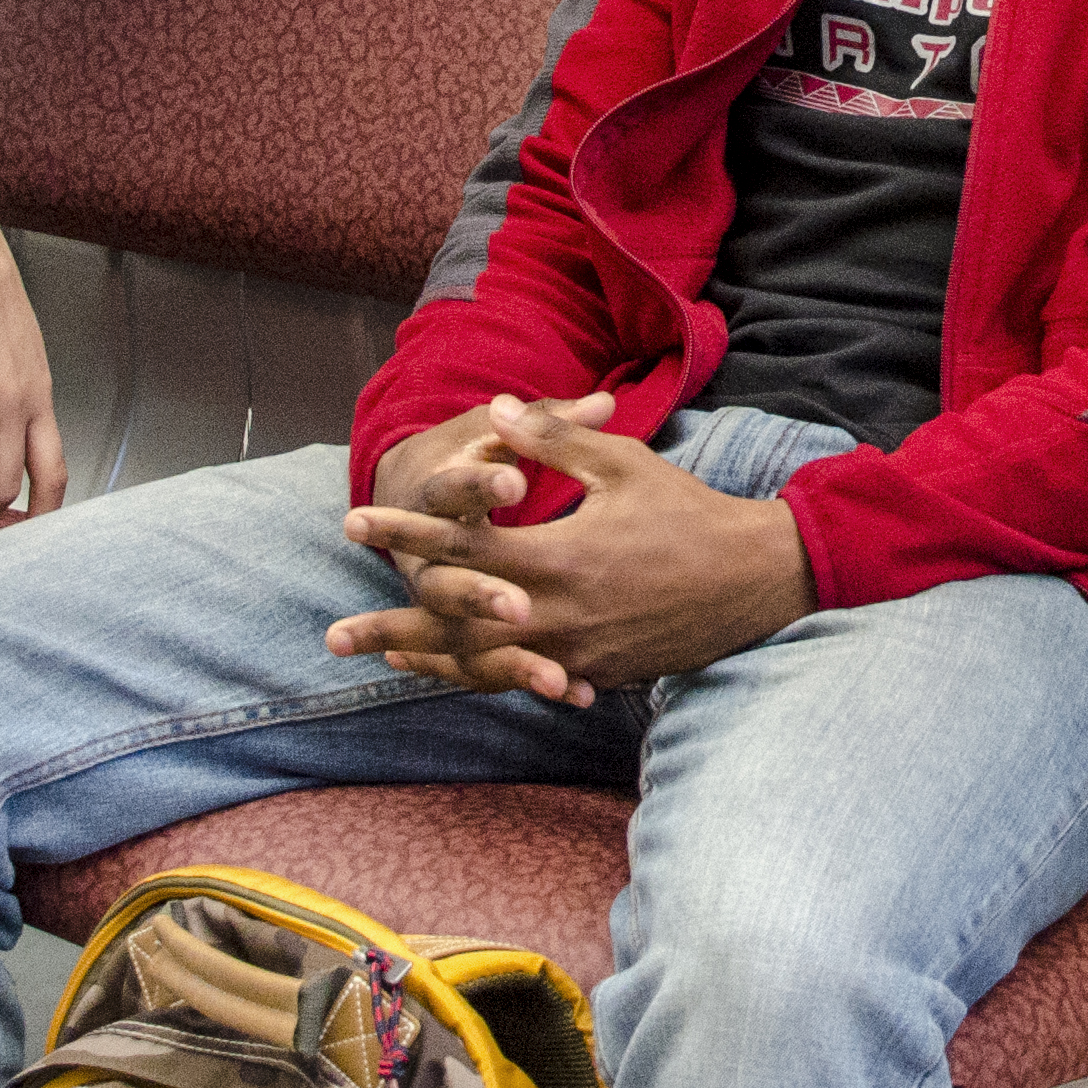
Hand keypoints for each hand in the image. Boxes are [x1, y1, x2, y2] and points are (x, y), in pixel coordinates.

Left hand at [331, 402, 814, 701]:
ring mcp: (576, 653)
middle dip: (390, 627)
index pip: (462, 547)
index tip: (354, 523)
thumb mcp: (623, 463)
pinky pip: (526, 679)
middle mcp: (558, 615)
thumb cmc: (689, 511)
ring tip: (379, 655)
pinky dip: (483, 676)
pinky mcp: (596, 673)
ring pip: (485, 664)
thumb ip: (553, 440)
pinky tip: (455, 672)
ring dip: (428, 659)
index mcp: (559, 558)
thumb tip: (495, 408)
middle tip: (331, 637)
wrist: (756, 579)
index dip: (404, 533)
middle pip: (454, 626)